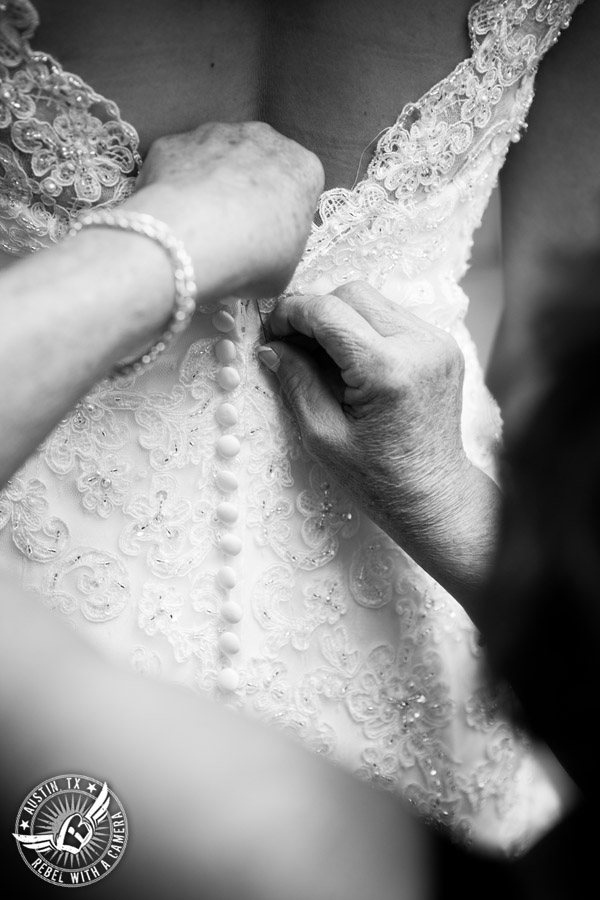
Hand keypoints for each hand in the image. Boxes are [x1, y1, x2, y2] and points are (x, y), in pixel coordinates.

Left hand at [127, 121, 323, 300]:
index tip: (271, 237)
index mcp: (303, 167)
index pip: (300, 185)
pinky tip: (173, 218)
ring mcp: (215, 134)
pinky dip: (174, 186)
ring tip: (200, 226)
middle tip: (234, 232)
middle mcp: (263, 138)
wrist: (196, 239)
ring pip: (216, 157)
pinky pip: (177, 165)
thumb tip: (260, 255)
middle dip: (248, 190)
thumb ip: (280, 250)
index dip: (284, 213)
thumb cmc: (254, 257)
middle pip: (259, 163)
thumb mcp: (285, 269)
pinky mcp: (174, 142)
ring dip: (211, 184)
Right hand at [259, 281, 498, 611]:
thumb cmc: (377, 479)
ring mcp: (437, 343)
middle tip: (293, 345)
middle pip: (352, 293)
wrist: (432, 495)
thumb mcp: (322, 435)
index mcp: (388, 371)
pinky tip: (353, 363)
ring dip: (341, 319)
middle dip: (316, 312)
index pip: (328, 311)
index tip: (271, 332)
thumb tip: (271, 346)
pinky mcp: (443, 347)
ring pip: (374, 300)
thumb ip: (296, 381)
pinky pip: (394, 317)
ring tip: (323, 358)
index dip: (291, 314)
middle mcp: (420, 347)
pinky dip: (366, 329)